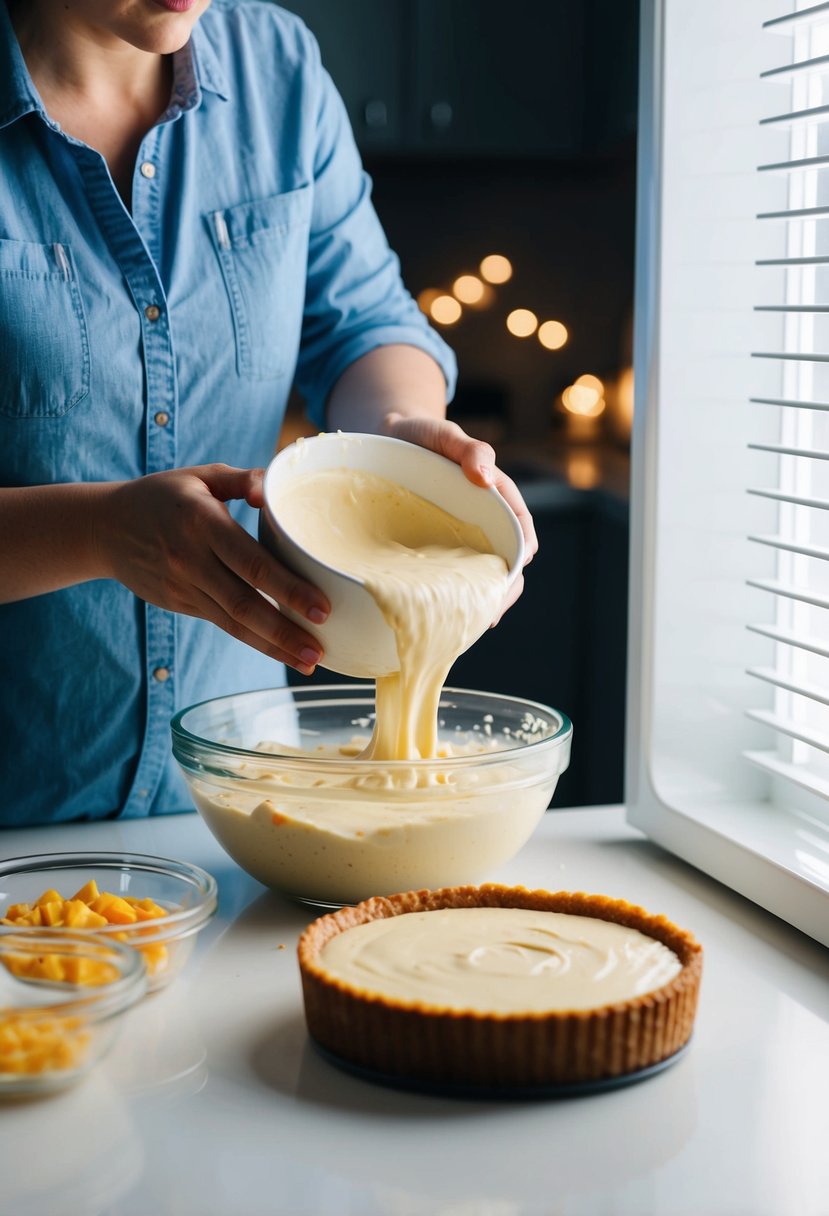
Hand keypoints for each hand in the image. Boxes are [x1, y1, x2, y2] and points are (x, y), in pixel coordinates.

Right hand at [95, 465, 329, 674]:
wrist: (104, 527)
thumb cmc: (163, 496)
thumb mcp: (199, 476)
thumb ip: (241, 479)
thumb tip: (271, 489)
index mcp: (202, 522)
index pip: (251, 562)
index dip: (287, 589)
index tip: (321, 607)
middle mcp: (191, 560)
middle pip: (245, 603)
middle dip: (286, 630)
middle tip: (320, 649)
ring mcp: (183, 586)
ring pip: (234, 623)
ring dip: (275, 646)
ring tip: (310, 662)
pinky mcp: (180, 603)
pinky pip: (223, 624)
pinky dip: (255, 640)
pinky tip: (282, 650)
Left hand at [382, 413, 537, 616]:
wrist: (386, 440)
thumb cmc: (420, 436)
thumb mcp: (443, 434)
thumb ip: (469, 448)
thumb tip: (486, 476)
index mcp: (494, 495)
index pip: (521, 527)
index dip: (523, 551)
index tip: (515, 572)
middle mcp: (483, 520)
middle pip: (507, 559)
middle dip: (504, 588)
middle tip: (489, 614)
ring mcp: (461, 536)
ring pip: (482, 573)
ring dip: (482, 598)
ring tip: (471, 623)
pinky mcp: (437, 547)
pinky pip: (453, 574)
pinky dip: (456, 595)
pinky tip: (446, 616)